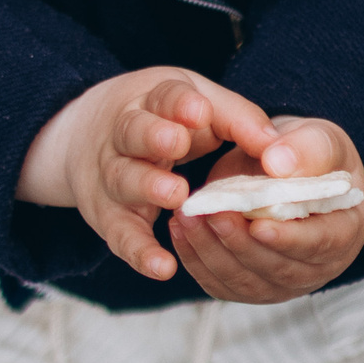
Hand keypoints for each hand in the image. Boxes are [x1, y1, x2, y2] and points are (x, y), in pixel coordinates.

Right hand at [19, 69, 292, 284]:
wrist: (85, 140)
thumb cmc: (164, 120)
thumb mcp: (199, 106)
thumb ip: (239, 122)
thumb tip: (278, 152)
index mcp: (152, 101)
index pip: (165, 96)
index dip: (180, 104)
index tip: (200, 111)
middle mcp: (123, 134)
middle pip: (133, 132)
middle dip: (153, 136)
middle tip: (178, 143)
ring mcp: (112, 175)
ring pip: (124, 179)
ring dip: (147, 187)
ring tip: (176, 196)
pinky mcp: (109, 216)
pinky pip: (121, 235)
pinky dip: (140, 252)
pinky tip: (163, 266)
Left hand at [172, 118, 363, 306]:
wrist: (286, 170)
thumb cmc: (311, 157)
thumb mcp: (320, 140)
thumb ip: (306, 149)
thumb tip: (278, 163)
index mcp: (343, 233)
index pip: (319, 244)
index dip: (289, 238)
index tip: (258, 224)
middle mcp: (315, 268)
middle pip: (276, 268)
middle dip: (239, 243)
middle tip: (211, 213)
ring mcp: (279, 283)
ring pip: (243, 280)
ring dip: (211, 250)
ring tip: (187, 217)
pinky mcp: (247, 285)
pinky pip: (219, 282)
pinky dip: (195, 258)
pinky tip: (179, 229)